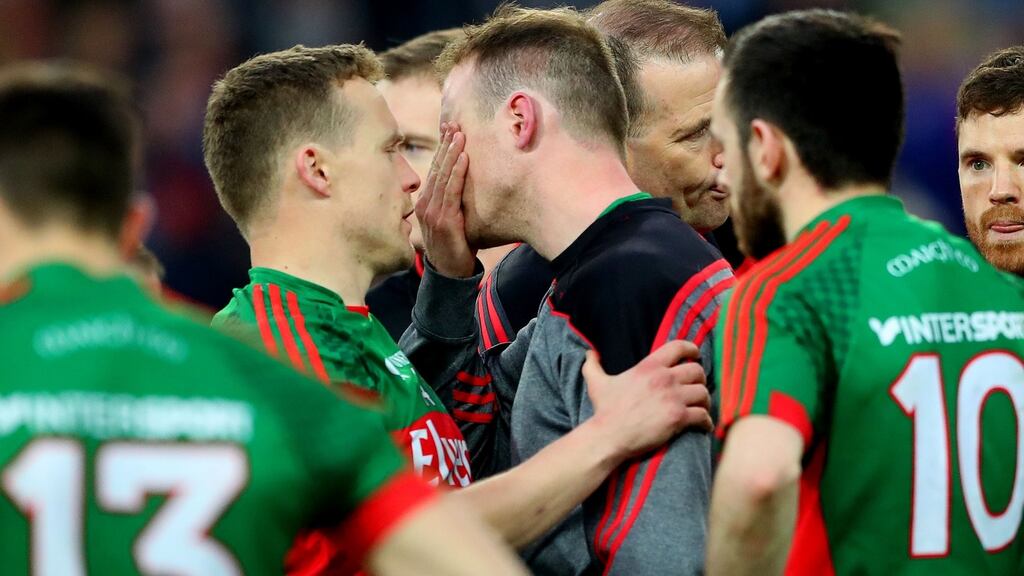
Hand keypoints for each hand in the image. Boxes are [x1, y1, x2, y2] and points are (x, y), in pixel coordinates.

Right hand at [416, 122, 476, 277]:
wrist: (450, 273)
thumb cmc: (455, 245)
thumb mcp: (452, 219)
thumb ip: (453, 201)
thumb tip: (467, 182)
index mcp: (426, 201)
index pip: (435, 169)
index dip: (442, 148)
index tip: (450, 128)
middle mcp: (425, 204)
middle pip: (437, 167)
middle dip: (446, 144)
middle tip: (454, 122)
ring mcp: (432, 212)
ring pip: (443, 176)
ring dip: (452, 153)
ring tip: (460, 133)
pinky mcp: (443, 220)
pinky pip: (451, 191)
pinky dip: (457, 173)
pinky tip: (463, 158)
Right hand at [582, 340, 711, 459]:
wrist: (609, 436)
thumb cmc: (604, 411)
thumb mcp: (596, 383)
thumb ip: (593, 365)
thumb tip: (589, 353)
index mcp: (649, 366)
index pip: (679, 347)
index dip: (692, 350)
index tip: (696, 356)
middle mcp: (664, 379)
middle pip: (697, 371)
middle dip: (700, 380)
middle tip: (697, 388)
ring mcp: (673, 398)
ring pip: (703, 393)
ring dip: (705, 401)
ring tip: (701, 407)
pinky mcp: (678, 418)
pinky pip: (702, 416)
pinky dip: (706, 421)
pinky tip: (703, 425)